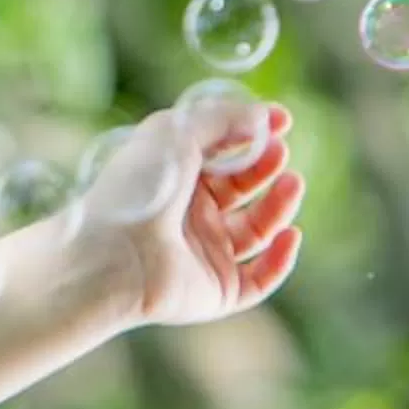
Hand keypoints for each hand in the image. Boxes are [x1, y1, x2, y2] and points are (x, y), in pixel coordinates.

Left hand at [79, 100, 306, 328]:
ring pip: (257, 231)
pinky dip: (280, 260)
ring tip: (292, 182)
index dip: (251, 137)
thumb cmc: (138, 188)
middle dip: (266, 169)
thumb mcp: (177, 133)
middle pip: (242, 190)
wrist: (115, 255)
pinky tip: (290, 235)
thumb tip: (266, 116)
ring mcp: (203, 255)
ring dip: (281, 207)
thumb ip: (223, 117)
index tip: (281, 121)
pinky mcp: (216, 291)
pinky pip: (259, 280)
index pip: (222, 157)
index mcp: (173, 181)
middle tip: (280, 152)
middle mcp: (188, 217)